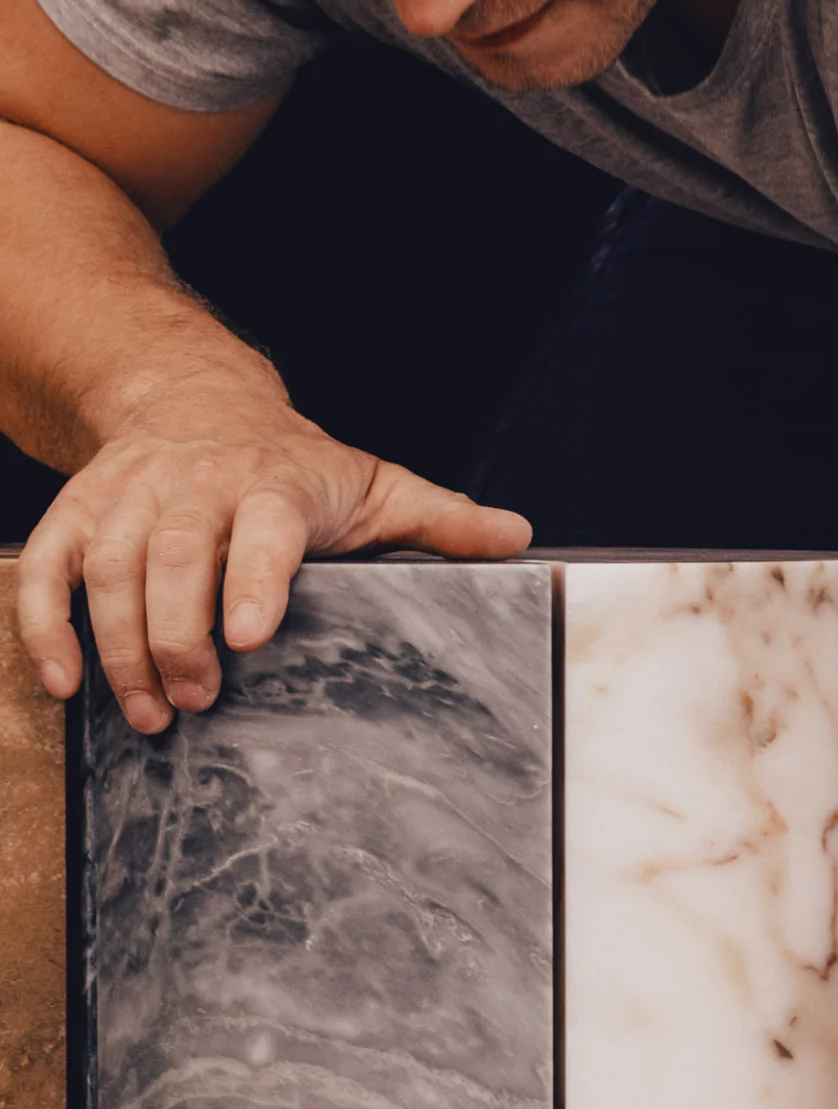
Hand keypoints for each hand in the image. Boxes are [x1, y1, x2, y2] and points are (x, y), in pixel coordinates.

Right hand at [15, 367, 531, 730]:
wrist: (194, 396)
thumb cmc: (294, 463)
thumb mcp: (372, 483)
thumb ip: (441, 521)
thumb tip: (518, 540)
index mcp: (274, 483)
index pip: (262, 528)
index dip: (253, 580)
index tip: (251, 636)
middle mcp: (195, 484)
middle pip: (172, 558)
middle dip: (178, 638)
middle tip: (197, 701)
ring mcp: (130, 496)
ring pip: (107, 569)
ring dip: (120, 647)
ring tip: (148, 711)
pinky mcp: (81, 510)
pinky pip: (45, 567)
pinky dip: (46, 626)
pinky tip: (67, 682)